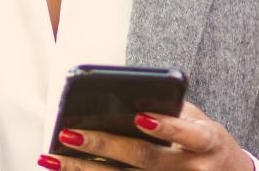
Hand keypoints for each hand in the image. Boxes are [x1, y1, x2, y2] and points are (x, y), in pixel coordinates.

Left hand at [38, 101, 252, 170]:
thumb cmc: (204, 139)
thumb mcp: (198, 120)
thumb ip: (170, 109)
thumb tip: (124, 96)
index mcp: (205, 141)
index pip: (187, 133)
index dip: (165, 127)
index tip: (139, 117)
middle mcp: (191, 168)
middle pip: (145, 159)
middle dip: (105, 146)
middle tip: (69, 133)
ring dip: (85, 170)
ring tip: (52, 157)